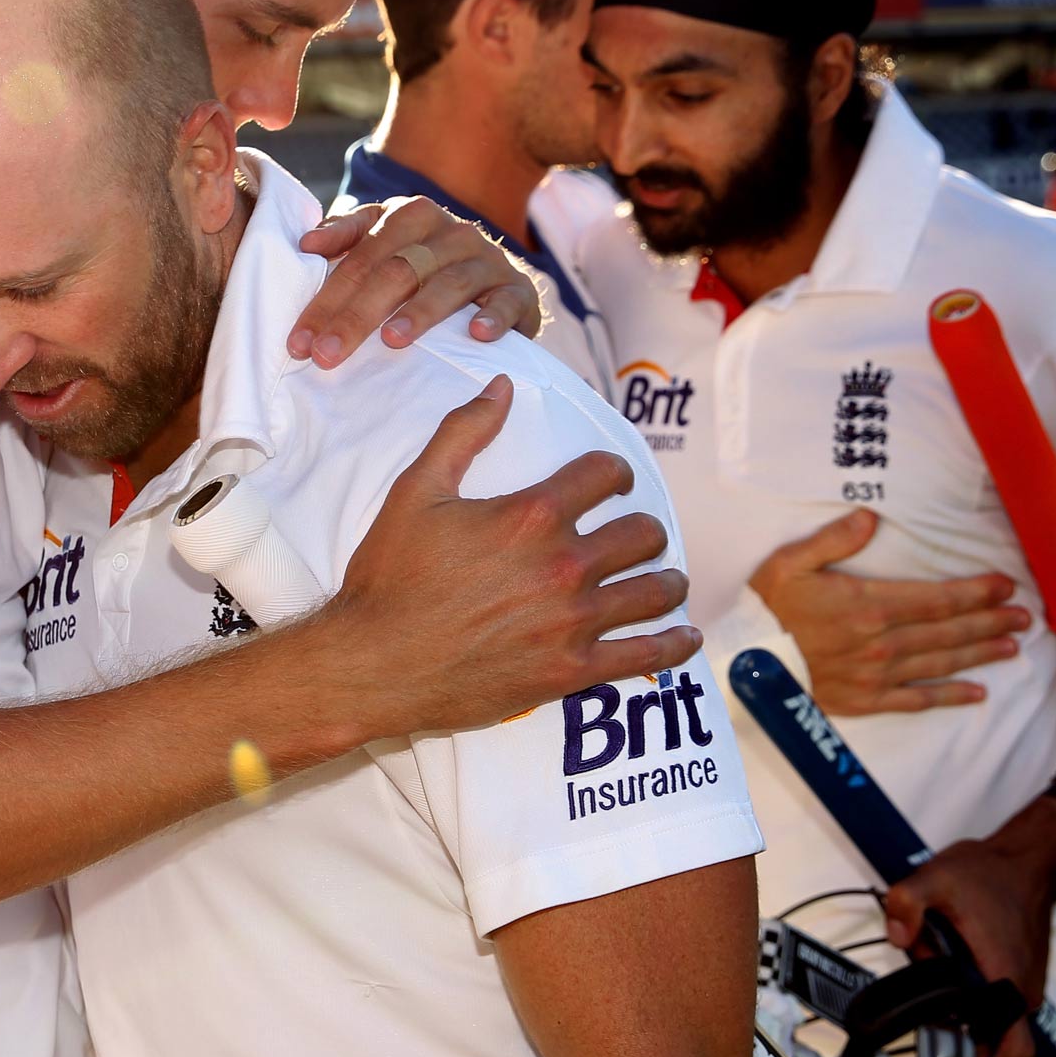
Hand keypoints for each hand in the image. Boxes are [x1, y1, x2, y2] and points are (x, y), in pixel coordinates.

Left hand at [292, 197, 541, 367]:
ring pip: (448, 283)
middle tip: (326, 356)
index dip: (326, 298)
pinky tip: (476, 335)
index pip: (361, 256)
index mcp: (410, 215)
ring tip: (392, 341)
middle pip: (396, 271)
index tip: (298, 341)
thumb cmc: (425, 271)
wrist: (496, 285)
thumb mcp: (384, 248)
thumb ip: (346, 239)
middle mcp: (450, 232)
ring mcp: (487, 259)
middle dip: (356, 316)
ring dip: (419, 313)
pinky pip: (507, 300)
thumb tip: (306, 243)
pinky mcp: (518, 290)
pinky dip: (492, 316)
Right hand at [329, 375, 699, 738]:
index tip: (611, 482)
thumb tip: (502, 386)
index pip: (606, 474)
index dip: (614, 472)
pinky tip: (682, 634)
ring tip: (660, 580)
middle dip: (642, 527)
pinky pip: (647, 656)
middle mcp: (563, 564)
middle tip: (632, 536)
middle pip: (643, 532)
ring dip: (665, 580)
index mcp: (531, 515)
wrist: (374, 662)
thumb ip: (463, 433)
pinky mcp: (573, 670)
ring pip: (656, 590)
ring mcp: (573, 621)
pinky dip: (673, 644)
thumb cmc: (390, 578)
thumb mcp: (416, 492)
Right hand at [749, 510, 1027, 714]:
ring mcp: (878, 675)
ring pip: (942, 662)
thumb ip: (834, 539)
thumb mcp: (791, 561)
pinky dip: (949, 696)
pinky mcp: (867, 700)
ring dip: (980, 653)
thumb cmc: (767, 608)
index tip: (1005, 585)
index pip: (938, 598)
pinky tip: (976, 693)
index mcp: (871, 605)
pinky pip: (917, 700)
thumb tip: (872, 517)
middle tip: (1024, 616)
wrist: (745, 664)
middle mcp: (884, 643)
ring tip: (1012, 646)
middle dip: (990, 620)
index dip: (976, 592)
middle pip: (949, 630)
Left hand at [883, 800, 1055, 1056]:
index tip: (949, 1055)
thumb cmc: (990, 872)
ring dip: (957, 993)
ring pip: (985, 1011)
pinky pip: (991, 994)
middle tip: (930, 979)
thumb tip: (897, 936)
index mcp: (1007, 978)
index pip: (1011, 1051)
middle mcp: (1022, 990)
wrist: (1026, 861)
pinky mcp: (1019, 976)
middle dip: (951, 1014)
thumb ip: (907, 904)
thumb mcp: (936, 878)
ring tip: (940, 951)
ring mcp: (1024, 985)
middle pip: (985, 1031)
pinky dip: (968, 980)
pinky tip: (952, 950)